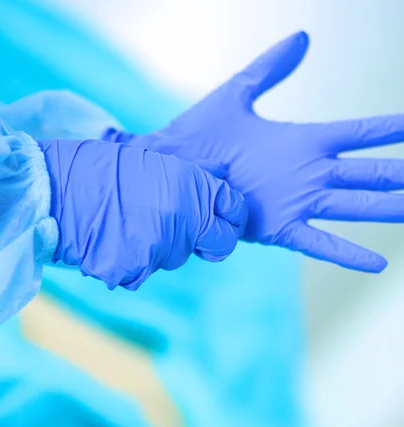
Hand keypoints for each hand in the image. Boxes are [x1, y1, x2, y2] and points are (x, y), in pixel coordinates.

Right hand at [38, 140, 245, 289]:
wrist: (54, 189)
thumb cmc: (101, 169)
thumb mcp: (155, 160)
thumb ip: (194, 175)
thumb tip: (223, 173)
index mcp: (194, 186)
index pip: (236, 214)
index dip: (230, 218)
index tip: (221, 220)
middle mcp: (186, 219)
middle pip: (217, 245)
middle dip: (203, 240)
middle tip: (172, 225)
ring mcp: (163, 248)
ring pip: (176, 258)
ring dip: (161, 247)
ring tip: (128, 224)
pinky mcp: (138, 271)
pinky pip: (144, 272)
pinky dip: (131, 262)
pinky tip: (112, 242)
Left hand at [106, 32, 403, 272]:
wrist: (172, 169)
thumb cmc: (200, 134)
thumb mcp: (238, 93)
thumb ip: (271, 68)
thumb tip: (302, 37)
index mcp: (304, 141)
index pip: (360, 132)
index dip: (390, 130)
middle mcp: (309, 173)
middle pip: (369, 173)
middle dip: (399, 174)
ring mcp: (298, 202)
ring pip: (355, 206)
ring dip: (387, 209)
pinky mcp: (280, 228)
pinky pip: (320, 242)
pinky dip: (348, 253)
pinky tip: (378, 262)